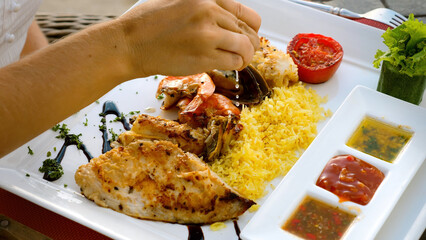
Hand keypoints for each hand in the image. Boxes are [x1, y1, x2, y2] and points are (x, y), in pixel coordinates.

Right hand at [117, 0, 260, 76]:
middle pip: (247, 30)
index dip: (251, 27)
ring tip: (239, 60)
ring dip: (246, 55)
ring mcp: (207, 35)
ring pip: (245, 46)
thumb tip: (225, 18)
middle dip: (250, 43)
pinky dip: (237, 65)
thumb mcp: (178, 1)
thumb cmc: (147, 24)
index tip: (248, 34)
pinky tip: (232, 65)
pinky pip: (234, 61)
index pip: (243, 12)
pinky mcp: (203, 56)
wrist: (129, 44)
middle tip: (246, 50)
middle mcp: (209, 12)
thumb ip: (204, 6)